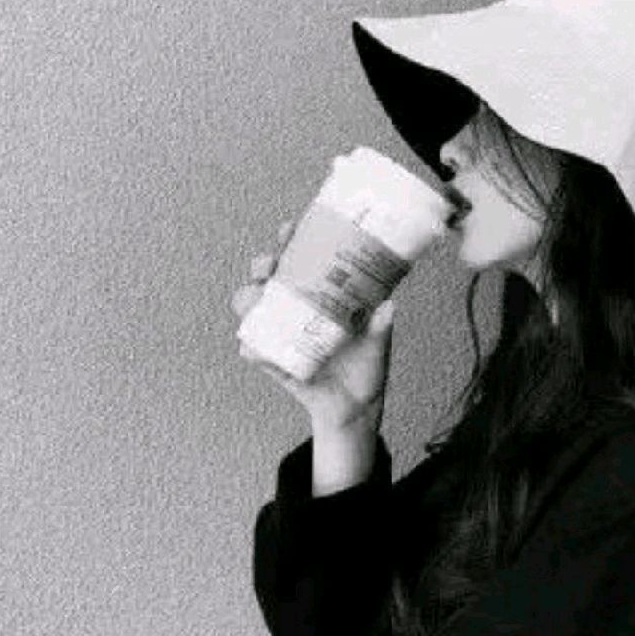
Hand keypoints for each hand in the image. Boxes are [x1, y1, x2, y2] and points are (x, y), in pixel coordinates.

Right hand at [231, 219, 395, 435]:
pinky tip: (256, 348)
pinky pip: (253, 349)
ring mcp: (280, 331)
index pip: (301, 257)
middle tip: (271, 266)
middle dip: (262, 264)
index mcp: (320, 293)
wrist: (356, 406)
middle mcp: (296, 306)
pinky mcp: (273, 359)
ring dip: (247, 298)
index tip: (290, 229)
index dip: (290, 240)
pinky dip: (252, 347)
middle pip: (268, 276)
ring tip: (257, 298)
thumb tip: (387, 306)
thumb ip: (380, 326)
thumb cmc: (366, 364)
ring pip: (250, 305)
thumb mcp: (377, 342)